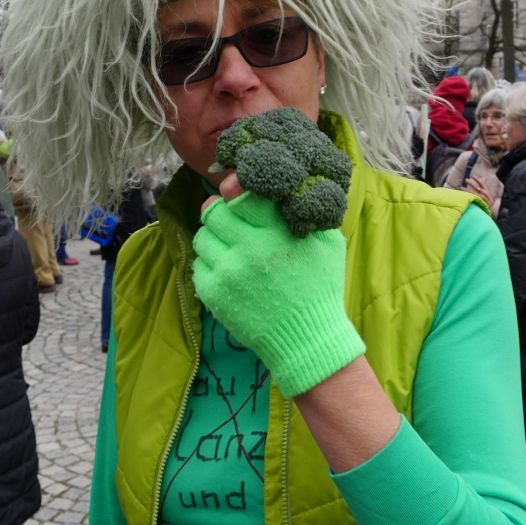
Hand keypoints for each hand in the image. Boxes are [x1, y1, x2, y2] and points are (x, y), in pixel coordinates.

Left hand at [193, 184, 364, 397]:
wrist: (306, 337)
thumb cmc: (319, 285)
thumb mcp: (326, 241)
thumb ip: (302, 210)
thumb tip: (273, 187)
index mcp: (276, 231)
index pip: (239, 195)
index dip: (235, 192)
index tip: (236, 195)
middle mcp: (249, 248)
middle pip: (213, 212)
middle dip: (220, 213)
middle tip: (232, 222)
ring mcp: (228, 272)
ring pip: (202, 237)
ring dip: (214, 238)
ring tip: (233, 249)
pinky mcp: (213, 294)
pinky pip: (198, 265)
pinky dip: (211, 265)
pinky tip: (231, 273)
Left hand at [463, 176, 494, 209]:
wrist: (490, 214)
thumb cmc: (487, 204)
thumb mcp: (485, 197)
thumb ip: (482, 189)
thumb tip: (484, 178)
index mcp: (487, 193)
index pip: (483, 185)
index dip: (478, 180)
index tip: (473, 176)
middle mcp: (486, 196)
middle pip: (478, 188)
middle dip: (472, 183)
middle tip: (465, 180)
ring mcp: (484, 201)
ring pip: (475, 194)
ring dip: (468, 190)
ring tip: (461, 187)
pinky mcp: (482, 205)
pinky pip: (475, 201)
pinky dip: (470, 198)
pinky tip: (464, 196)